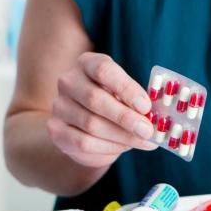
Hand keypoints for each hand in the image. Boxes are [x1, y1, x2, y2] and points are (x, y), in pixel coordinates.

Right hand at [47, 52, 157, 167]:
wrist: (85, 126)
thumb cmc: (113, 103)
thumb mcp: (126, 95)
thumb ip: (138, 102)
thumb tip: (155, 119)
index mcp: (87, 63)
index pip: (104, 70)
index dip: (126, 88)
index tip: (146, 106)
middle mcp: (68, 81)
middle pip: (95, 99)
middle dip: (125, 117)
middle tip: (147, 130)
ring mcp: (59, 106)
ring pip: (91, 124)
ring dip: (122, 136)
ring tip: (144, 141)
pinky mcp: (56, 130)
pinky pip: (83, 142)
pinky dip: (109, 147)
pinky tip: (124, 147)